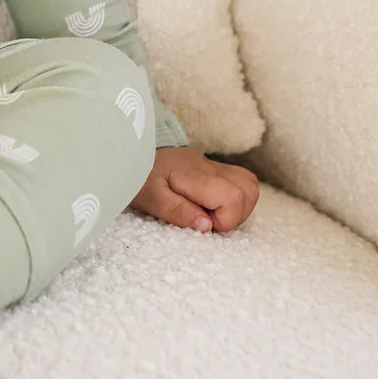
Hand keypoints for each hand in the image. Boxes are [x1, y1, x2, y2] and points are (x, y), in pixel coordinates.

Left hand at [128, 145, 258, 232]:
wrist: (129, 152)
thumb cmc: (137, 176)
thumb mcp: (150, 198)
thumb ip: (177, 211)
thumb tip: (207, 226)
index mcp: (193, 173)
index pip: (233, 197)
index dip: (225, 220)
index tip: (203, 224)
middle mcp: (208, 166)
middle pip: (248, 190)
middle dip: (235, 215)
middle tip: (207, 220)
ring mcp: (211, 164)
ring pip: (249, 184)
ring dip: (239, 207)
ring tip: (211, 214)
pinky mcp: (211, 167)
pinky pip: (239, 180)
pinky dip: (235, 198)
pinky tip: (213, 206)